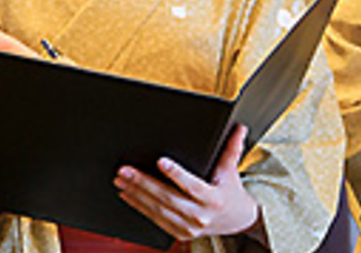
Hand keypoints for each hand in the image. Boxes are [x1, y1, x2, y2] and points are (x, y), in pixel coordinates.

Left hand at [114, 124, 260, 240]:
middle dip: (143, 183)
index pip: (192, 185)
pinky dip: (140, 207)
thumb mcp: (230, 170)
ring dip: (136, 195)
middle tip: (125, 170)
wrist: (237, 221)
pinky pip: (156, 220)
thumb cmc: (230, 192)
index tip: (160, 161)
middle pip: (167, 198)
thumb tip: (239, 127)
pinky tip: (127, 195)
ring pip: (158, 210)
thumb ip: (231, 148)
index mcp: (213, 199)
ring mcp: (189, 227)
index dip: (176, 174)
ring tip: (121, 180)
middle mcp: (200, 215)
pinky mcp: (180, 234)